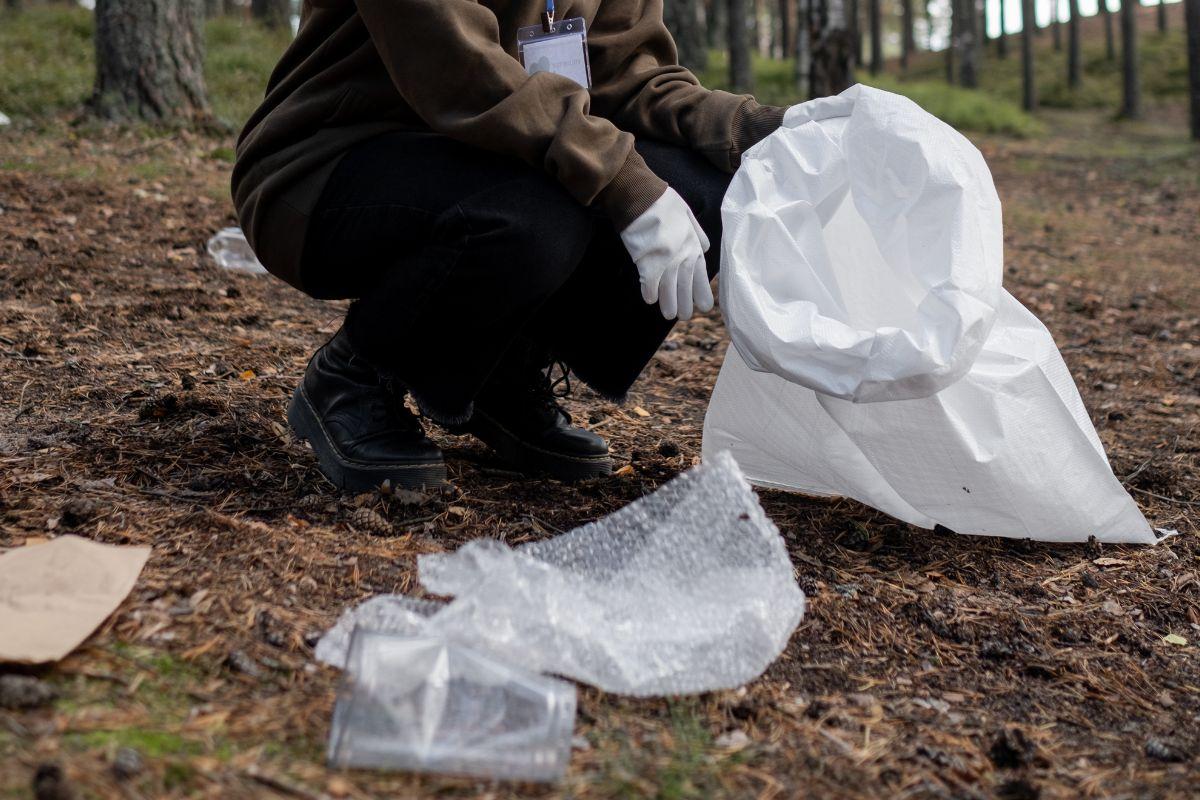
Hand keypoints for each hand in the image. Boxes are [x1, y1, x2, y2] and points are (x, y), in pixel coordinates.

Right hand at [619, 188, 712, 320]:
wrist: (641, 197)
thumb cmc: (662, 202)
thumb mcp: (687, 214)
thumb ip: (696, 233)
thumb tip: (704, 247)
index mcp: (692, 245)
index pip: (700, 274)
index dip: (701, 292)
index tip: (703, 306)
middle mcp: (682, 256)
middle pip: (685, 286)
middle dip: (685, 304)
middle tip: (684, 316)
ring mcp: (666, 261)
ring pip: (669, 289)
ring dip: (669, 304)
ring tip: (669, 315)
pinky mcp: (648, 262)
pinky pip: (650, 284)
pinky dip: (650, 293)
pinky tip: (649, 300)